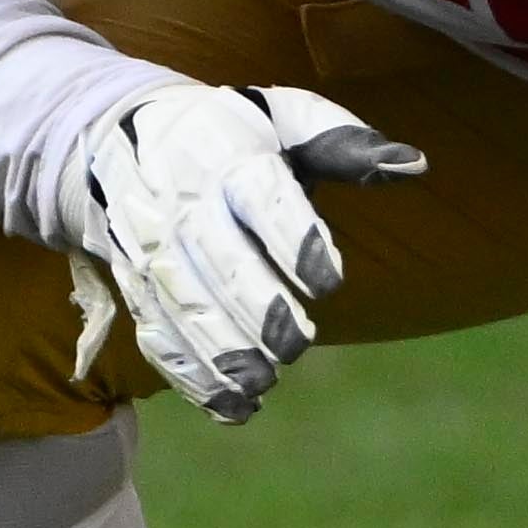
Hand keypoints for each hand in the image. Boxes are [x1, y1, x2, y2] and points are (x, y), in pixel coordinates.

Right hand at [61, 82, 421, 421]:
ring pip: (179, 302)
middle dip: (252, 307)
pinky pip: (155, 332)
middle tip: (295, 348)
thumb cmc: (228, 134)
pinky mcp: (134, 283)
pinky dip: (188, 375)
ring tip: (260, 386)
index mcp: (227, 154)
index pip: (260, 195)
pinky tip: (230, 408)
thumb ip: (343, 142)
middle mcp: (180, 200)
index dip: (294, 239)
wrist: (112, 138)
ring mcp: (149, 245)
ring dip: (217, 350)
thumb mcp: (282, 118)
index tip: (328, 282)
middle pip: (214, 257)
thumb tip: (414, 166)